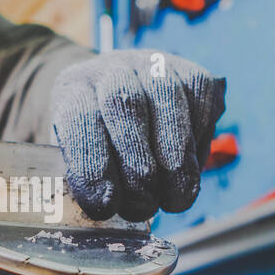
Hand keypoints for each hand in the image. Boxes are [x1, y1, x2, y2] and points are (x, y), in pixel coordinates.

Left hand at [51, 50, 224, 221]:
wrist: (127, 103)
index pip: (79, 118)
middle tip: (144, 206)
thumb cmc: (101, 144)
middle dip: (137, 164)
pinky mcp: (193, 74)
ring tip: (175, 200)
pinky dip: (199, 143)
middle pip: (124, 104)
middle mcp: (113, 70)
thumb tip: (105, 206)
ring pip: (167, 101)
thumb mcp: (81, 159)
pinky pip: (201, 104)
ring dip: (175, 159)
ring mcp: (155, 67)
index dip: (92, 164)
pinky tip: (190, 170)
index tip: (105, 205)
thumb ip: (87, 179)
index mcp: (73, 88)